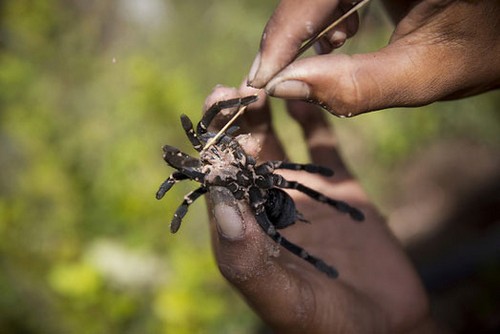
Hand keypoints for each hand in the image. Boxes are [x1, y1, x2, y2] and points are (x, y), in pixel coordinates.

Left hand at [203, 85, 440, 332]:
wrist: (386, 324)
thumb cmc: (327, 325)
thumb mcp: (285, 299)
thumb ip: (248, 258)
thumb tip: (221, 202)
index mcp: (247, 230)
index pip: (220, 179)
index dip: (212, 144)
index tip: (211, 109)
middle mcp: (269, 206)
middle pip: (244, 155)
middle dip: (236, 121)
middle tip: (233, 87)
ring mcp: (303, 194)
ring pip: (278, 144)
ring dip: (266, 115)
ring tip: (263, 84)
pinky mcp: (339, 188)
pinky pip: (322, 145)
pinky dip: (312, 119)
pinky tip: (303, 95)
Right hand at [247, 0, 499, 115]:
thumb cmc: (486, 44)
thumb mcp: (426, 72)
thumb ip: (355, 85)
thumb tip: (286, 88)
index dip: (280, 39)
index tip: (259, 82)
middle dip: (288, 35)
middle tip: (271, 78)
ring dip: (305, 25)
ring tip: (314, 60)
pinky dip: (328, 13)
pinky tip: (340, 36)